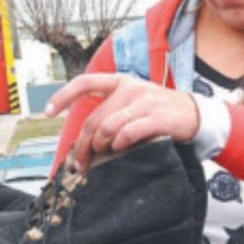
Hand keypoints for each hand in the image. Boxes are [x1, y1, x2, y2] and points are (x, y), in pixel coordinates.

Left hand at [44, 74, 199, 171]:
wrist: (196, 115)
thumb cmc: (159, 112)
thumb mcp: (135, 102)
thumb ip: (112, 111)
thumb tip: (85, 138)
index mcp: (121, 82)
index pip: (85, 83)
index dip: (63, 96)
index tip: (47, 111)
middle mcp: (130, 88)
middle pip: (94, 118)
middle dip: (83, 144)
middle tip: (79, 162)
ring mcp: (144, 101)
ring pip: (108, 127)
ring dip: (100, 146)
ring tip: (103, 154)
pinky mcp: (157, 117)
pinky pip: (128, 132)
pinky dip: (120, 144)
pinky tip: (120, 149)